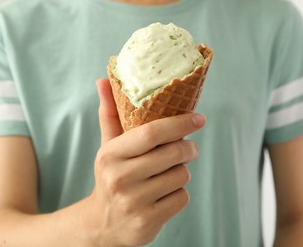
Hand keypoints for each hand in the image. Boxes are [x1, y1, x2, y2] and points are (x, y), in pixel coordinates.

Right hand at [88, 79, 205, 246]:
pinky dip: (179, 194)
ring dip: (181, 172)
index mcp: (110, 155)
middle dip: (188, 148)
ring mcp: (133, 202)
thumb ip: (109, 113)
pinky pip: (182, 198)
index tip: (198, 118)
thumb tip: (103, 79)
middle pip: (173, 154)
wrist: (103, 224)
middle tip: (189, 148)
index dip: (179, 123)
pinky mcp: (147, 222)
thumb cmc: (112, 176)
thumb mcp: (108, 146)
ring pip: (181, 175)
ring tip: (169, 173)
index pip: (151, 133)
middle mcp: (120, 178)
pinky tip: (165, 194)